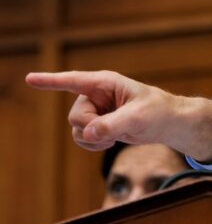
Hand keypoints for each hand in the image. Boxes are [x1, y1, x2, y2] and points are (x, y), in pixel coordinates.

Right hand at [25, 70, 211, 162]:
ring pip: (76, 129)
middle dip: (91, 127)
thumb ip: (113, 124)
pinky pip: (81, 137)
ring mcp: (96, 109)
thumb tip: (89, 132)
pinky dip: (94, 144)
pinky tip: (111, 141)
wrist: (170, 124)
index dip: (50, 81)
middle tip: (115, 129)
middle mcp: (96, 94)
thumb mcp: (139, 117)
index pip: (73, 81)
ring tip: (115, 137)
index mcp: (106, 83)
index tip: (30, 79)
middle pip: (75, 115)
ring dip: (93, 139)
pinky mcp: (98, 123)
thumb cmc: (159, 112)